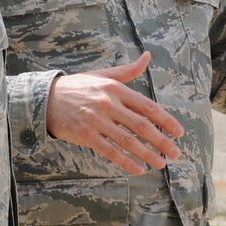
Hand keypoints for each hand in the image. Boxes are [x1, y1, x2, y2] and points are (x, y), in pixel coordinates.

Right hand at [46, 52, 183, 174]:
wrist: (46, 99)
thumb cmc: (78, 86)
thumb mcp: (103, 75)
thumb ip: (128, 70)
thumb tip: (148, 56)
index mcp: (115, 88)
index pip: (147, 106)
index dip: (165, 120)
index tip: (179, 132)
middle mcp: (108, 103)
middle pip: (141, 125)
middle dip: (162, 141)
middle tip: (176, 153)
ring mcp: (96, 121)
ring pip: (128, 141)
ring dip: (147, 154)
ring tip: (162, 163)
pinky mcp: (86, 136)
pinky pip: (110, 151)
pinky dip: (126, 161)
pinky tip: (138, 169)